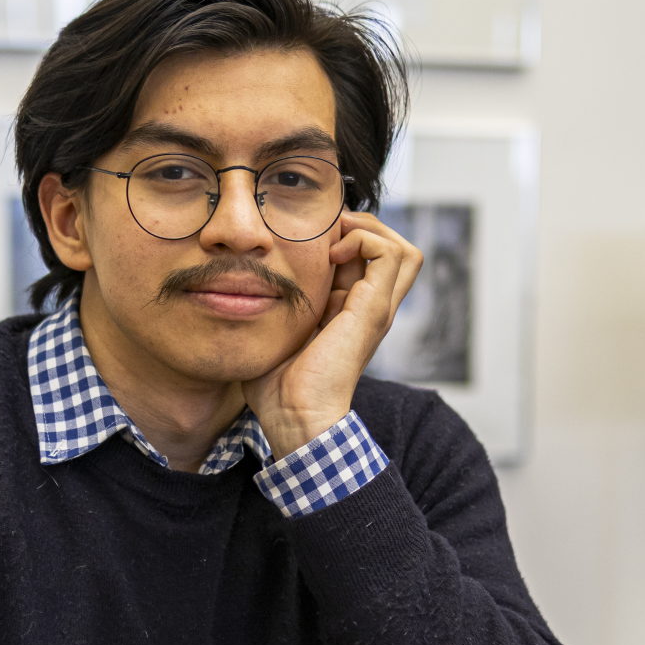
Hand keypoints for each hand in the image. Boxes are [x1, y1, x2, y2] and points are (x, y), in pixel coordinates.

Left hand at [243, 211, 422, 457]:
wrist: (294, 416)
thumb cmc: (277, 388)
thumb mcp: (274, 334)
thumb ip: (270, 310)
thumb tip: (243, 287)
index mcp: (349, 314)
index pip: (365, 261)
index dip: (343, 239)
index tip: (309, 238)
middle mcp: (369, 309)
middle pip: (394, 252)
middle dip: (363, 228)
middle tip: (327, 233)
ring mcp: (376, 309)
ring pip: (401, 249)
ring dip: (368, 230)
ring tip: (334, 240)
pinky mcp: (373, 309)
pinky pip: (391, 254)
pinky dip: (364, 240)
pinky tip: (332, 255)